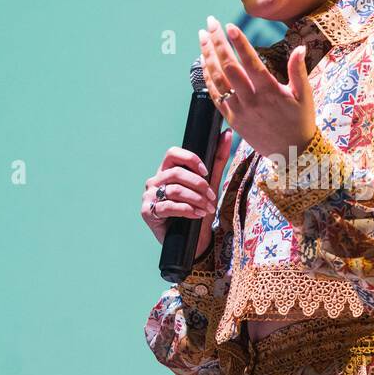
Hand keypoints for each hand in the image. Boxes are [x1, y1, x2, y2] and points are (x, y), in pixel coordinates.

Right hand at [141, 129, 233, 255]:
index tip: (206, 171)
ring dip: (196, 199)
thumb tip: (226, 134)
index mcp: (166, 171)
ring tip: (208, 208)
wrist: (193, 240)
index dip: (190, 159)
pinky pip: (168, 206)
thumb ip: (216, 159)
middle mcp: (155, 181)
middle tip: (212, 197)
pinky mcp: (148, 212)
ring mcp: (149, 196)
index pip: (172, 153)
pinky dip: (187, 210)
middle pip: (176, 173)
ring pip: (175, 190)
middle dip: (199, 185)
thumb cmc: (198, 209)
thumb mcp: (210, 184)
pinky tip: (197, 215)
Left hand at [199, 15, 315, 161]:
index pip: (251, 63)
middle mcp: (251, 100)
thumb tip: (300, 47)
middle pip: (228, 67)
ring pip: (217, 80)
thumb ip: (298, 70)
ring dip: (208, 56)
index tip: (229, 26)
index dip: (239, 43)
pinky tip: (203, 61)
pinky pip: (214, 95)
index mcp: (270, 92)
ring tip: (202, 36)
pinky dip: (207, 77)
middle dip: (217, 42)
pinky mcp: (232, 119)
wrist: (291, 153)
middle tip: (210, 22)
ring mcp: (239, 110)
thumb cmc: (300, 121)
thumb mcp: (305, 96)